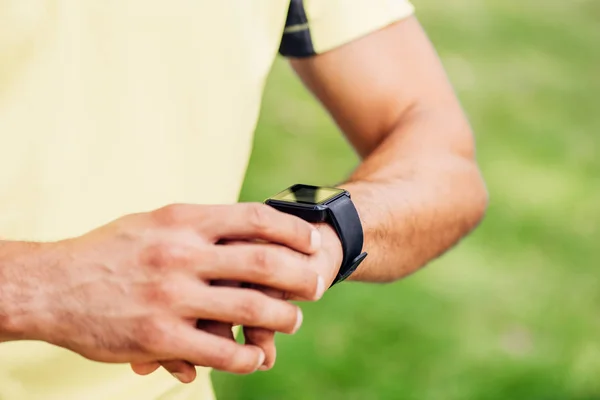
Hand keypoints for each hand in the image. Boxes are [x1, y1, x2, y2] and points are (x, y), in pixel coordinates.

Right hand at [11, 203, 326, 375]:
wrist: (50, 286)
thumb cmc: (107, 251)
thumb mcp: (152, 222)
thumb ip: (196, 224)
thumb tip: (241, 225)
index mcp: (182, 220)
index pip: (255, 219)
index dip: (293, 230)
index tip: (312, 242)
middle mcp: (180, 253)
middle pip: (263, 261)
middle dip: (301, 275)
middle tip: (318, 285)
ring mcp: (170, 296)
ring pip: (250, 308)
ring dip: (282, 317)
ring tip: (293, 321)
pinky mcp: (157, 336)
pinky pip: (218, 351)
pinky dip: (246, 356)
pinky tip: (256, 357)